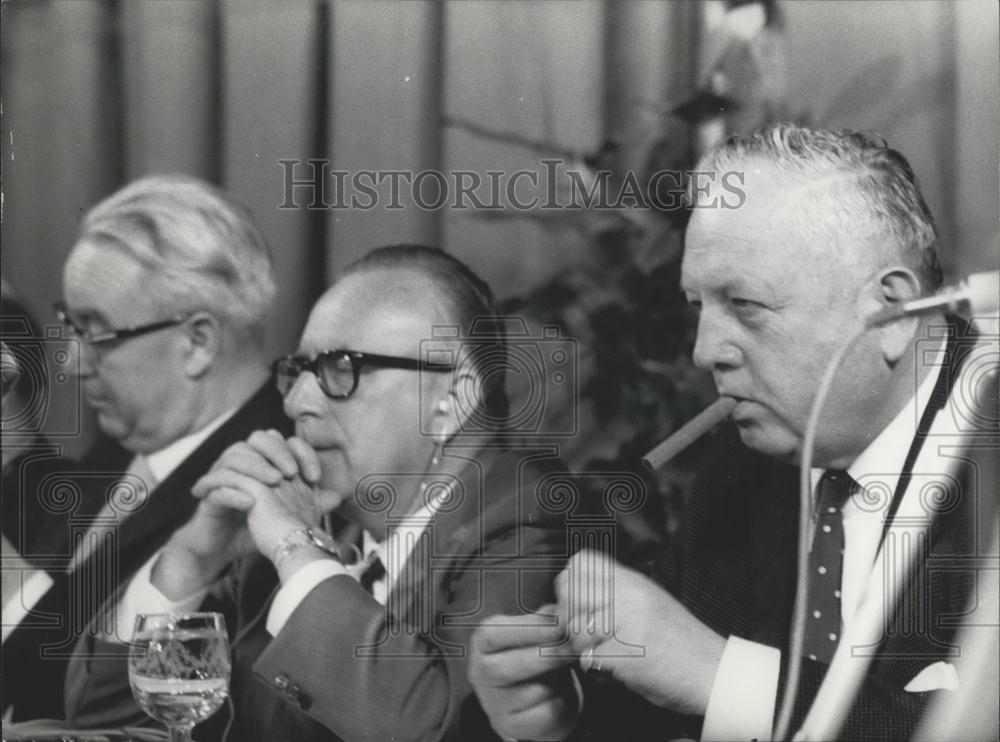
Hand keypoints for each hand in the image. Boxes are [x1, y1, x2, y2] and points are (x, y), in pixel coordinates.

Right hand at [154, 430, 336, 598]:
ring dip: (256, 466)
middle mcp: (241, 463)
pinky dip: (232, 492)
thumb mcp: (286, 514)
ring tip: (274, 481)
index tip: (316, 477)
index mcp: (261, 461)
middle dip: (277, 451)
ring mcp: (222, 477)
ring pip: (234, 456)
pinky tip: (249, 502)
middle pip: (257, 439)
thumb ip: (310, 503)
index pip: (283, 441)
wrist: (221, 549)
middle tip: (292, 472)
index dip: (301, 452)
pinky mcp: (207, 497)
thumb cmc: (252, 526)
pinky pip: (215, 487)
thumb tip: (336, 496)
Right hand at [468, 606, 579, 741]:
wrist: (531, 697)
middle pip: (510, 666)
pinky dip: (561, 702)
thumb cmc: (533, 654)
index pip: (496, 633)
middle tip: (575, 647)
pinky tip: (561, 692)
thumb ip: (545, 620)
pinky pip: (544, 713)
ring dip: (557, 680)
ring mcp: (494, 703)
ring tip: (566, 669)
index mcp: (482, 642)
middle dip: (548, 655)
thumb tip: (563, 610)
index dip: (530, 628)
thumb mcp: (534, 631)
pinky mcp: (512, 725)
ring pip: (532, 691)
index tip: (561, 624)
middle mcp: (480, 673)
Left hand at [556, 549, 725, 715]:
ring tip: (601, 651)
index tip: (577, 602)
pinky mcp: (625, 654)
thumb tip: (572, 593)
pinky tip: (610, 667)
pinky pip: (589, 657)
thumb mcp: (648, 600)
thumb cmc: (680, 641)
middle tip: (585, 633)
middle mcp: (627, 596)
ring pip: (576, 627)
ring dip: (581, 646)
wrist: (713, 671)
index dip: (570, 582)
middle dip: (570, 616)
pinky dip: (595, 667)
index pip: (580, 563)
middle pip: (570, 593)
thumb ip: (615, 592)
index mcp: (632, 581)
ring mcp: (626, 623)